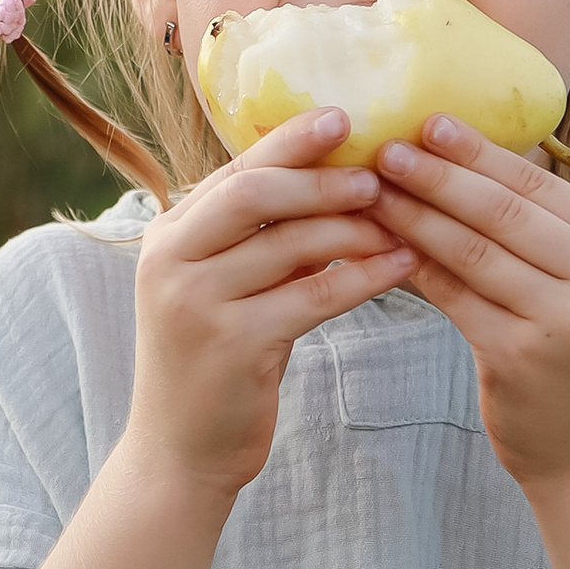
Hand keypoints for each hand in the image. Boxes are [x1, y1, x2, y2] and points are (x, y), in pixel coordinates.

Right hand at [128, 110, 413, 500]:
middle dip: (319, 176)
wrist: (179, 453)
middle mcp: (172, 261)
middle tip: (377, 171)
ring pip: (289, 245)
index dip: (289, 141)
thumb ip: (260, 240)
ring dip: (353, 228)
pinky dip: (362, 277)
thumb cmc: (213, 361)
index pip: (234, 171)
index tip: (343, 115)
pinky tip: (401, 266)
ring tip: (401, 222)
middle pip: (253, 194)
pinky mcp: (232, 346)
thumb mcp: (223, 288)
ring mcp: (197, 303)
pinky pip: (312, 297)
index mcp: (168, 235)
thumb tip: (333, 181)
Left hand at [374, 118, 569, 491]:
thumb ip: (542, 233)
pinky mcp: (520, 356)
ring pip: (473, 250)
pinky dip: (415, 267)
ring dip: (416, 215)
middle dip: (439, 174)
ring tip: (372, 189)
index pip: (539, 184)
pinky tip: (381, 247)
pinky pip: (454, 297)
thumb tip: (461, 163)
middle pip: (503, 211)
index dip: (479, 151)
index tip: (428, 121)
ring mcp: (564, 319)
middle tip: (386, 146)